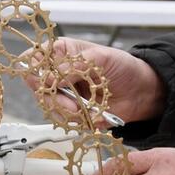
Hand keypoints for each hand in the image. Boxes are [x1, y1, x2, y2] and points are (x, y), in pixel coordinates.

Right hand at [24, 37, 166, 127]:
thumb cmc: (124, 67)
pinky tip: (90, 115)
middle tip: (70, 103)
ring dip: (64, 112)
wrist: (142, 92)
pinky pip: (64, 120)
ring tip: (83, 110)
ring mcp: (65, 94)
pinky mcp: (73, 111)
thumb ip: (75, 66)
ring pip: (49, 106)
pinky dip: (76, 120)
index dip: (32, 69)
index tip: (43, 79)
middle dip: (52, 98)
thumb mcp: (101, 58)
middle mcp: (59, 74)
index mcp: (62, 53)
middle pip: (37, 87)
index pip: (34, 58)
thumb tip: (52, 77)